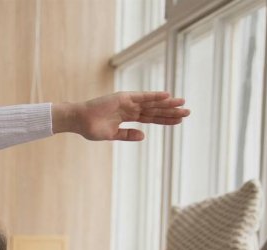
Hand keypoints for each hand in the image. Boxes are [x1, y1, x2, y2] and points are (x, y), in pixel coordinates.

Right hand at [56, 91, 188, 140]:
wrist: (79, 121)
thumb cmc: (91, 128)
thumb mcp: (112, 135)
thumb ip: (127, 134)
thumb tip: (144, 136)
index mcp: (128, 117)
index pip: (151, 118)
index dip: (165, 120)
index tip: (179, 121)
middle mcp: (130, 108)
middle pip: (155, 110)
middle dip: (171, 111)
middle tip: (188, 112)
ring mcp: (128, 102)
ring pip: (152, 103)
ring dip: (168, 103)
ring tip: (183, 104)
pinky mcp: (124, 97)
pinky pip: (143, 96)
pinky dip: (155, 96)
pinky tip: (167, 96)